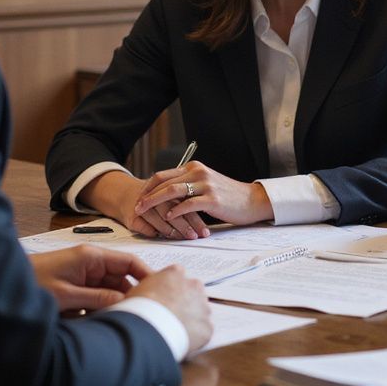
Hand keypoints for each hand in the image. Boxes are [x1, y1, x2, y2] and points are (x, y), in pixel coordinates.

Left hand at [29, 245, 152, 313]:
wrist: (3, 285)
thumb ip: (97, 298)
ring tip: (117, 320)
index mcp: (91, 257)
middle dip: (128, 295)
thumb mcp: (66, 295)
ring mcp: (82, 275)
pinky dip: (97, 309)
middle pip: (120, 278)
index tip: (159, 289)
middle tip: (138, 314)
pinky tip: (96, 321)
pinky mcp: (74, 286)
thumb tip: (124, 302)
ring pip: (108, 290)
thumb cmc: (31, 283)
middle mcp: (90, 263)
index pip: (128, 262)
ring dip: (111, 304)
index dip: (146, 274)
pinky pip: (94, 297)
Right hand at [82, 170, 209, 240]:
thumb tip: (210, 214)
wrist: (127, 195)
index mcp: (168, 187)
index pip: (184, 200)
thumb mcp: (171, 195)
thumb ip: (187, 200)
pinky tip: (163, 237)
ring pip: (160, 216)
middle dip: (187, 224)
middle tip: (197, 236)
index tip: (205, 230)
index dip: (196, 216)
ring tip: (185, 237)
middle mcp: (156, 196)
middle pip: (173, 208)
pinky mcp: (132, 217)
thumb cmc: (155, 198)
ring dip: (173, 229)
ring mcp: (143, 206)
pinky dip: (155, 232)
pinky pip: (145, 226)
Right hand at [128, 264, 212, 353]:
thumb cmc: (138, 309)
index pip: (177, 276)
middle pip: (193, 292)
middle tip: (170, 317)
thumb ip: (152, 285)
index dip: (170, 290)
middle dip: (184, 302)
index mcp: (175, 273)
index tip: (164, 300)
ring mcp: (203, 307)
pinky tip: (181, 342)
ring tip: (174, 332)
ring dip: (191, 319)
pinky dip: (195, 338)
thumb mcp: (139, 288)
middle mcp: (193, 286)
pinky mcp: (206, 327)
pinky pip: (203, 332)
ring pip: (200, 312)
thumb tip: (150, 292)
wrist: (147, 329)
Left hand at [135, 161, 273, 228]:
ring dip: (154, 202)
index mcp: (194, 168)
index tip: (138, 198)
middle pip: (164, 181)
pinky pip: (188, 204)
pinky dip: (175, 211)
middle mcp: (198, 172)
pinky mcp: (212, 199)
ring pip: (172, 191)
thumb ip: (188, 185)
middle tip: (136, 207)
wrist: (251, 200)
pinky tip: (168, 218)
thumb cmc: (227, 195)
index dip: (148, 187)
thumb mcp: (205, 184)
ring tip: (144, 212)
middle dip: (147, 195)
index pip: (163, 174)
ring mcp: (205, 184)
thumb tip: (165, 195)